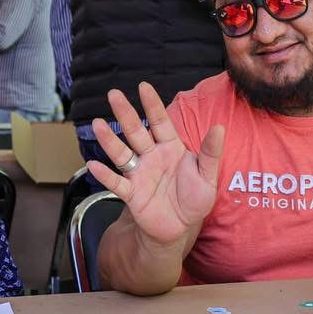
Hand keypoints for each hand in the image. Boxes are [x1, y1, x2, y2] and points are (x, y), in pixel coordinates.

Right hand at [87, 82, 223, 248]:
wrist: (181, 228)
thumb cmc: (195, 199)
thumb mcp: (208, 176)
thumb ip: (211, 153)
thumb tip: (219, 127)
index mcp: (170, 148)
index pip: (160, 122)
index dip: (152, 105)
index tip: (143, 86)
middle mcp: (151, 157)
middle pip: (136, 131)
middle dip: (125, 113)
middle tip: (113, 94)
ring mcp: (139, 174)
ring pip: (122, 153)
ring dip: (109, 140)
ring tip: (97, 124)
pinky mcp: (132, 194)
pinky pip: (116, 183)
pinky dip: (105, 175)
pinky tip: (93, 165)